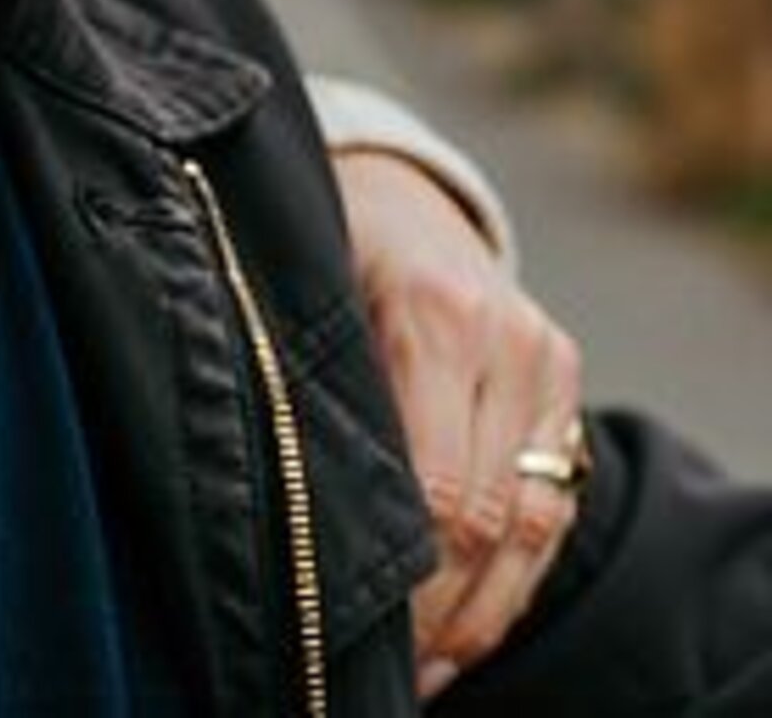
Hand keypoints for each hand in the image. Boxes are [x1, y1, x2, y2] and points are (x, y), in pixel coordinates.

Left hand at [331, 148, 585, 700]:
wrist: (393, 188)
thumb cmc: (321, 244)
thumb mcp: (301, 295)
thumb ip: (309, 387)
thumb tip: (290, 509)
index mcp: (433, 311)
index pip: (436, 483)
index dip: (404, 573)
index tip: (348, 627)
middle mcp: (505, 337)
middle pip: (485, 516)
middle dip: (436, 609)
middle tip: (383, 672)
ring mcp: (546, 362)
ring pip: (530, 525)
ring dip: (480, 612)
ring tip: (425, 671)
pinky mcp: (565, 384)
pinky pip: (550, 506)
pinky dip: (512, 577)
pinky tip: (466, 626)